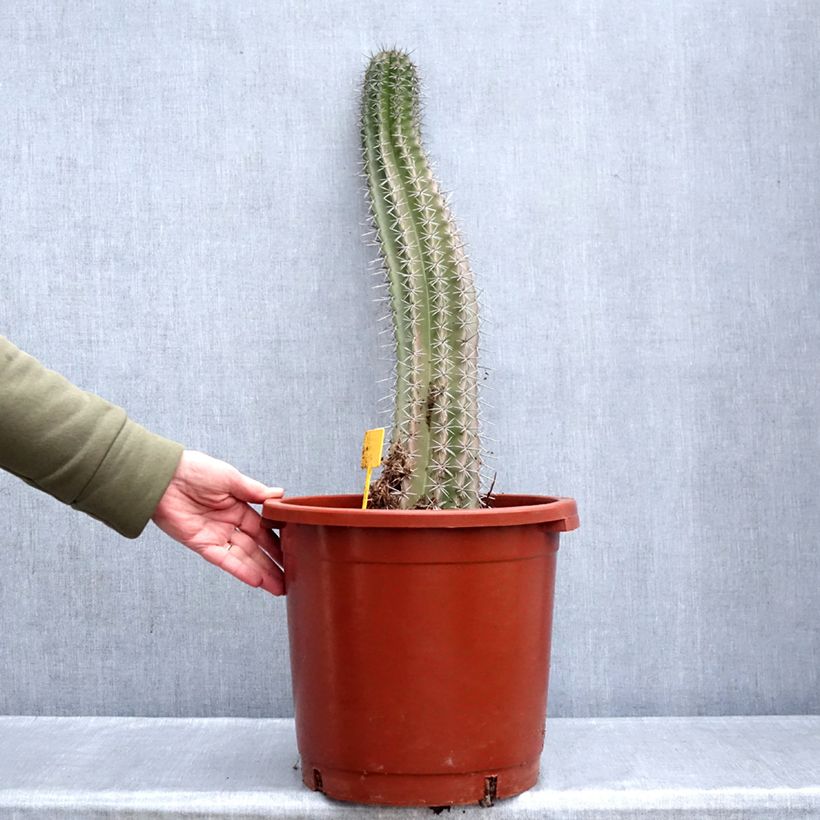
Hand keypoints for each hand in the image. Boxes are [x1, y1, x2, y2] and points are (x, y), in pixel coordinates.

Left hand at [152, 450, 283, 594]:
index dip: (277, 542)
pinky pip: (224, 560)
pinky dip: (240, 570)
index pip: (263, 529)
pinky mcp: (201, 544)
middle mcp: (228, 524)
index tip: (293, 553)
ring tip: (279, 588)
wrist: (164, 476)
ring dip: (261, 573)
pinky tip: (256, 580)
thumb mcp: (231, 478)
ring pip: (243, 558)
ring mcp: (215, 535)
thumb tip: (280, 495)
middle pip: (255, 549)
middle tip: (290, 580)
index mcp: (237, 507)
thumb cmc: (195, 470)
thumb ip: (255, 491)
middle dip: (272, 565)